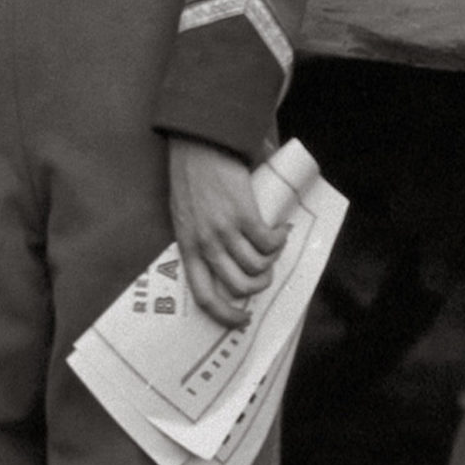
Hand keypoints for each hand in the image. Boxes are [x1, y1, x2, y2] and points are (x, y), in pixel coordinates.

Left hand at [166, 135, 286, 330]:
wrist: (198, 143)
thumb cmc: (191, 177)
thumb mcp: (184, 214)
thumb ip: (200, 235)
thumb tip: (225, 257)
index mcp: (187, 247)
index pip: (204, 296)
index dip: (225, 315)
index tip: (241, 320)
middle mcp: (205, 244)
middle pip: (239, 286)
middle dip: (258, 285)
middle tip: (265, 272)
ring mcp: (224, 231)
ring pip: (258, 266)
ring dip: (272, 260)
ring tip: (273, 244)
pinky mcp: (244, 214)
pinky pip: (270, 242)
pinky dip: (280, 239)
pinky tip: (280, 228)